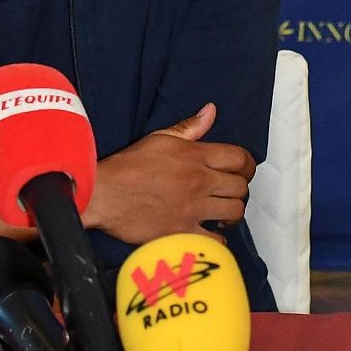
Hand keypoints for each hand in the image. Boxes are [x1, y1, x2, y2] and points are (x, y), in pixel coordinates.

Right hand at [83, 103, 257, 245]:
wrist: (103, 194)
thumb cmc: (127, 166)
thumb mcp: (159, 138)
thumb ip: (189, 127)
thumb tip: (211, 111)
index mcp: (195, 156)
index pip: (240, 158)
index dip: (247, 165)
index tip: (243, 171)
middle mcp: (199, 181)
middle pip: (241, 186)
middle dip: (240, 189)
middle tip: (230, 192)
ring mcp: (192, 208)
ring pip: (234, 211)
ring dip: (233, 212)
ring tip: (223, 212)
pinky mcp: (182, 232)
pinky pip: (216, 239)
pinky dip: (219, 238)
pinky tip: (212, 233)